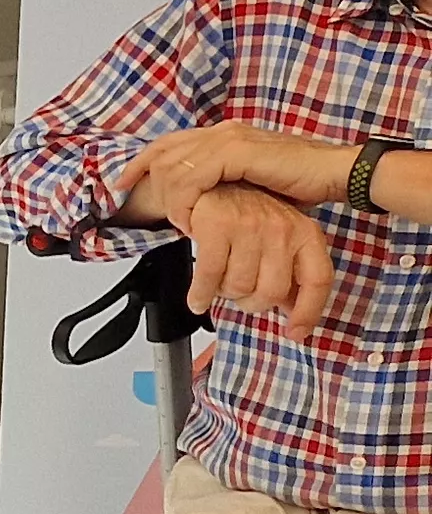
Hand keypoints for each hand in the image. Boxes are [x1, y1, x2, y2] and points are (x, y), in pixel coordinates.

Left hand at [117, 121, 352, 216]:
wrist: (331, 173)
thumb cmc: (297, 181)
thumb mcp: (248, 180)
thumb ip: (221, 181)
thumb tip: (198, 199)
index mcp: (223, 134)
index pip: (168, 143)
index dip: (140, 162)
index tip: (120, 184)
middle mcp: (222, 131)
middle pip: (163, 152)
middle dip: (145, 180)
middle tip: (141, 207)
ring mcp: (229, 139)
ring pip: (173, 166)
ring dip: (169, 198)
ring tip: (180, 222)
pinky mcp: (236, 152)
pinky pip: (192, 179)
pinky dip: (185, 201)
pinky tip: (190, 219)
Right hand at [175, 181, 337, 335]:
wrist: (211, 181)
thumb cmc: (246, 214)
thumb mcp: (278, 238)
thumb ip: (288, 271)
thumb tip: (291, 311)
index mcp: (304, 233)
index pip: (317, 280)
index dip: (308, 311)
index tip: (296, 332)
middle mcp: (282, 228)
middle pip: (271, 293)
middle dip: (249, 302)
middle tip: (238, 295)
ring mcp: (250, 227)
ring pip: (238, 287)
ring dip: (222, 293)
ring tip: (218, 281)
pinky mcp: (218, 226)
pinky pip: (209, 277)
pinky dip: (200, 295)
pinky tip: (197, 299)